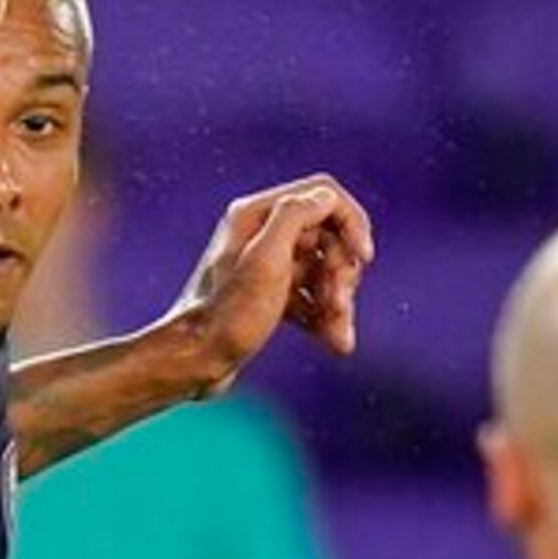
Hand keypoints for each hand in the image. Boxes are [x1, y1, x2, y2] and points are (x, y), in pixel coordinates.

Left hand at [162, 176, 375, 378]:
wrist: (193, 363)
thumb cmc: (227, 315)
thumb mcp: (265, 261)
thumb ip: (295, 217)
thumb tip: (326, 196)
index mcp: (256, 214)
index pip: (324, 196)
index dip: (352, 223)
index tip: (363, 258)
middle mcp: (260, 233)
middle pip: (328, 237)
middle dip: (343, 272)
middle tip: (338, 304)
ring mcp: (265, 265)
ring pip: (323, 271)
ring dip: (339, 301)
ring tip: (339, 334)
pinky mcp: (268, 297)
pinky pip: (310, 297)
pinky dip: (326, 318)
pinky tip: (336, 344)